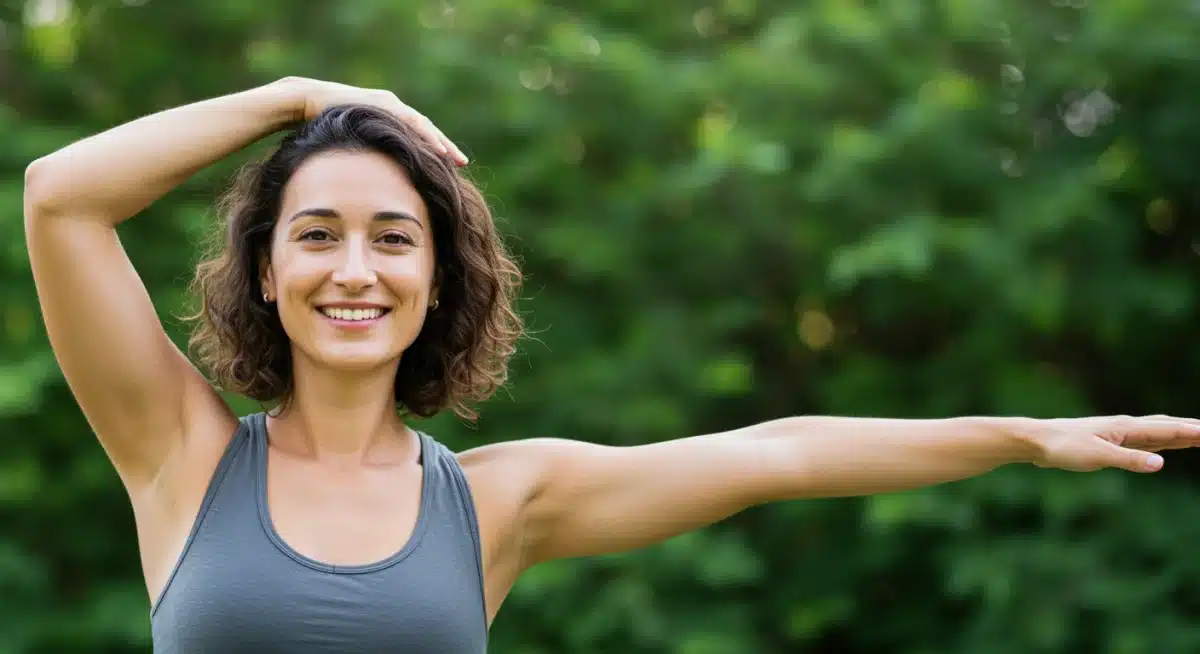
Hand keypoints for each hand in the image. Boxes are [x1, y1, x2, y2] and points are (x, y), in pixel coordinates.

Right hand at [278, 76, 468, 165]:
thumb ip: (367, 155)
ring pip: (423, 125)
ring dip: (440, 142)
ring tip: (453, 159)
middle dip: (445, 148)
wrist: (307, 101)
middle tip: (463, 164)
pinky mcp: (384, 102)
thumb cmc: (326, 126)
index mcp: (390, 119)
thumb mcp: (353, 145)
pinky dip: (425, 136)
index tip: (451, 170)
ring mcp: (390, 103)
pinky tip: (437, 149)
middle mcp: (394, 108)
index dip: (435, 152)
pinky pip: (410, 121)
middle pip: (426, 131)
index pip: (418, 137)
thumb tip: (371, 181)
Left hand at [1027, 415, 1199, 472]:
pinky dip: (1160, 441)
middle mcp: (1126, 427)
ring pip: (1157, 432)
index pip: (1169, 430)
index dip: (1193, 432)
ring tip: (1198, 435)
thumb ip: (1129, 460)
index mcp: (1127, 428)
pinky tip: (1162, 445)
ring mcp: (1118, 433)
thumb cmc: (1064, 447)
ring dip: (1179, 433)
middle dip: (1192, 430)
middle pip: (1167, 427)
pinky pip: (1143, 440)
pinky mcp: (1110, 442)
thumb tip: (1161, 463)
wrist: (1037, 441)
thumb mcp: (1098, 456)